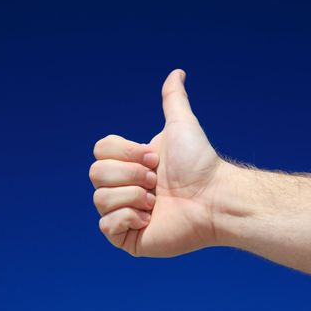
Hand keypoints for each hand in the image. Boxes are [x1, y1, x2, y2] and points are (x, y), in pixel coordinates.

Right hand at [89, 69, 223, 256]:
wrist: (214, 198)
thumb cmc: (200, 164)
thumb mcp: (181, 125)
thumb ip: (173, 100)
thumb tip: (177, 72)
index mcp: (130, 164)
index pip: (100, 150)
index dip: (126, 152)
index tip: (155, 158)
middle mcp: (124, 187)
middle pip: (96, 173)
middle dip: (131, 174)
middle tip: (158, 181)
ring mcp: (125, 213)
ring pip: (99, 199)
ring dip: (134, 196)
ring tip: (158, 202)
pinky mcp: (128, 238)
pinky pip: (105, 227)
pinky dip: (127, 219)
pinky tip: (150, 219)